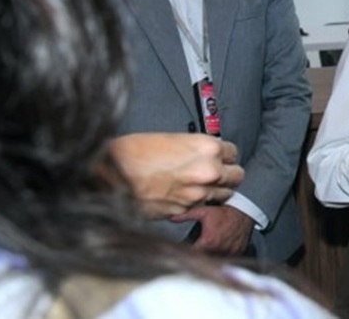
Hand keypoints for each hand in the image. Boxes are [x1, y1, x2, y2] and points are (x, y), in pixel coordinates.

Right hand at [109, 133, 243, 218]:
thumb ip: (195, 148)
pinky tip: (184, 194)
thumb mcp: (172, 139)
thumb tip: (204, 155)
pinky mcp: (185, 209)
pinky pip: (202, 206)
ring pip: (225, 194)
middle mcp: (208, 171)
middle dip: (228, 173)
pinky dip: (197, 202)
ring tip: (202, 184)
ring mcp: (198, 193)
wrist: (111, 175)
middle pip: (237, 175)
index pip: (233, 152)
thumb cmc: (134, 152)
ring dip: (217, 189)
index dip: (225, 155)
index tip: (220, 156)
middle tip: (217, 172)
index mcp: (206, 147)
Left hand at [171, 205, 253, 255]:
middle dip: (198, 256)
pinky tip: (219, 250)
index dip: (186, 255)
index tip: (182, 253)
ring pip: (215, 260)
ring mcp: (229, 252)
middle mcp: (218, 249)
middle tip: (194, 251)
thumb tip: (171, 217)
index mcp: (208, 241)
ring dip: (210, 257)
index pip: (192, 255)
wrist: (244, 212)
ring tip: (208, 250)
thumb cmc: (225, 212)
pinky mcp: (237, 253)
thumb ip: (186, 215)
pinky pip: (227, 259)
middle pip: (203, 259)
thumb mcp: (204, 211)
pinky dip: (223, 256)